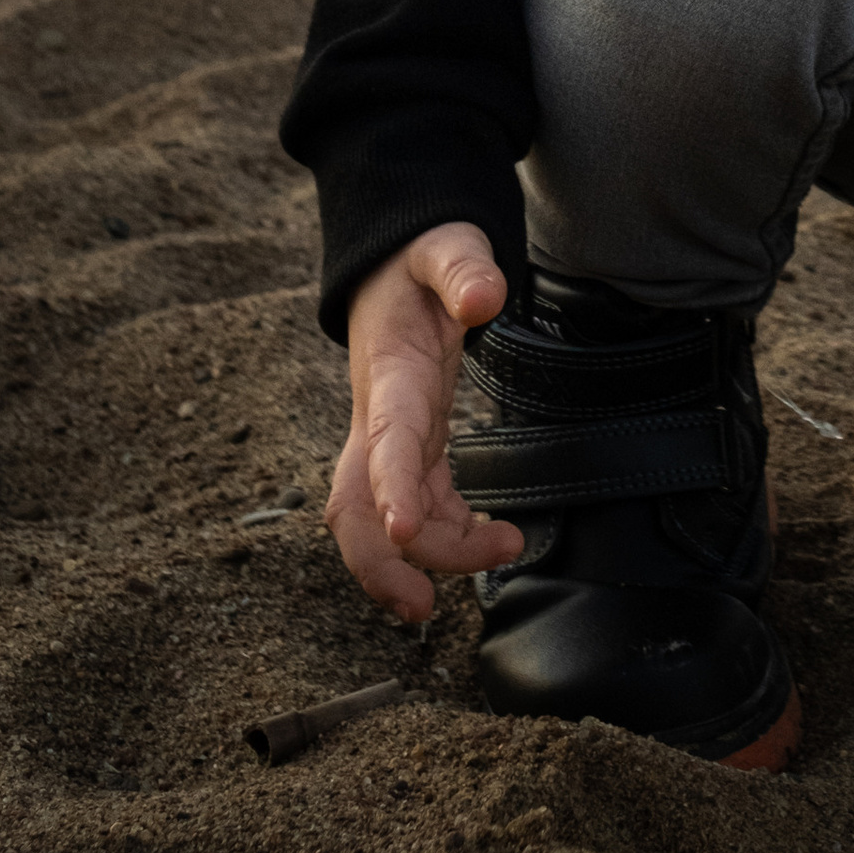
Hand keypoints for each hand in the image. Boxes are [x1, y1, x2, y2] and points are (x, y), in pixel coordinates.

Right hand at [326, 222, 521, 619]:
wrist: (392, 264)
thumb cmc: (420, 262)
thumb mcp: (446, 246)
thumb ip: (464, 267)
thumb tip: (486, 295)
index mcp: (389, 375)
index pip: (383, 441)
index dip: (389, 487)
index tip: (404, 531)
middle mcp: (380, 419)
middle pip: (356, 506)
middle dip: (379, 564)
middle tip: (424, 606)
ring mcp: (390, 439)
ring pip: (383, 519)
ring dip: (424, 557)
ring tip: (497, 555)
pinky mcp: (411, 447)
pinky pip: (418, 507)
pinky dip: (445, 535)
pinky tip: (488, 540)